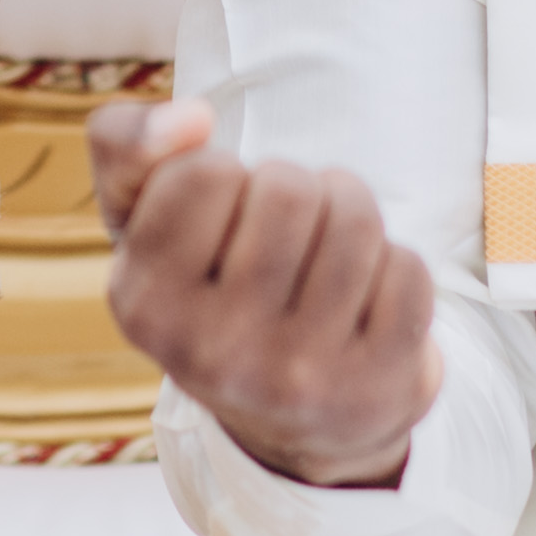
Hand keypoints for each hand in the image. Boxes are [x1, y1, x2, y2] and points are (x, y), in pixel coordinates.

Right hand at [95, 98, 439, 489]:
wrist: (289, 418)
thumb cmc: (210, 285)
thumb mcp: (143, 218)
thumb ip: (126, 144)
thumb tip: (193, 116)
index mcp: (143, 305)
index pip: (208, 172)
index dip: (224, 173)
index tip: (221, 217)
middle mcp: (214, 353)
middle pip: (288, 189)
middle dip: (296, 188)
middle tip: (285, 232)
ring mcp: (299, 377)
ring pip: (356, 223)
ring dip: (350, 215)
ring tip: (326, 254)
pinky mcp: (375, 389)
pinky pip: (408, 271)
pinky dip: (392, 267)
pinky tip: (363, 304)